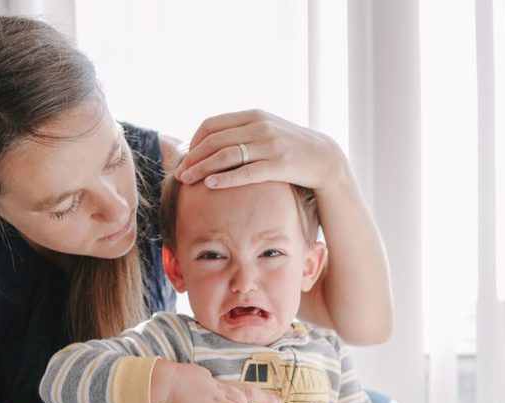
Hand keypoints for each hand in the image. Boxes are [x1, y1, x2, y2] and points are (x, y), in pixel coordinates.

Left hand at [174, 110, 342, 190]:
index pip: (212, 124)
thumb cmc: (290, 146)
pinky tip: (210, 185)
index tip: (186, 157)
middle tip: (180, 173)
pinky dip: (225, 178)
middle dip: (192, 157)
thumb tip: (211, 141)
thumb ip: (243, 132)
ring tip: (187, 180)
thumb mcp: (267, 130)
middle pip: (214, 140)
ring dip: (202, 168)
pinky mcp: (278, 164)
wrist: (324, 157)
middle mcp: (259, 126)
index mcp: (253, 115)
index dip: (194, 141)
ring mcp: (269, 144)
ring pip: (225, 155)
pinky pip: (245, 172)